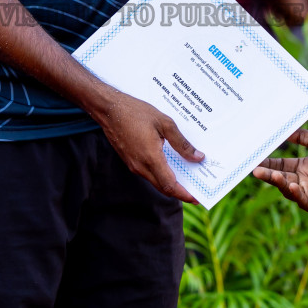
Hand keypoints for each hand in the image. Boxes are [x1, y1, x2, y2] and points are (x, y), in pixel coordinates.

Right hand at [94, 89, 203, 203]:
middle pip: (163, 187)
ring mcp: (133, 165)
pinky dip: (160, 174)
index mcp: (151, 157)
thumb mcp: (164, 123)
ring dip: (170, 183)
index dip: (184, 194)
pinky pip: (148, 173)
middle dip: (179, 192)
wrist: (109, 109)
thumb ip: (181, 143)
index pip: (169, 185)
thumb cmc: (136, 112)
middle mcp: (140, 166)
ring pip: (155, 181)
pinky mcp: (130, 161)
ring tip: (186, 177)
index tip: (197, 198)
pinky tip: (170, 165)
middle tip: (195, 191)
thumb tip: (198, 157)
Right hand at [253, 129, 307, 216]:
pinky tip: (293, 185)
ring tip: (273, 175)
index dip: (268, 163)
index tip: (255, 159)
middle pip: (280, 179)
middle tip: (256, 170)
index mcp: (303, 168)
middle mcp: (304, 182)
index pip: (281, 165)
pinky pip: (303, 201)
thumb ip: (303, 137)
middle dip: (267, 175)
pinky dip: (296, 194)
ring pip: (288, 190)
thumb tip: (286, 131)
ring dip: (279, 183)